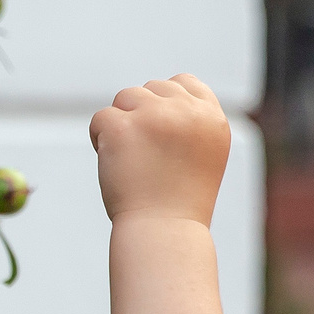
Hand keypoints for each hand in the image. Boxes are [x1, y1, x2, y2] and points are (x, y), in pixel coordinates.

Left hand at [91, 73, 228, 223]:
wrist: (164, 231)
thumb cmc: (179, 200)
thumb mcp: (201, 154)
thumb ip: (188, 121)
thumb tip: (156, 95)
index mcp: (212, 117)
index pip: (184, 82)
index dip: (165, 102)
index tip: (161, 133)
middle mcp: (186, 111)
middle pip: (150, 89)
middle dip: (142, 115)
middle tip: (147, 156)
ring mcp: (154, 115)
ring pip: (125, 98)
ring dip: (121, 124)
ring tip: (132, 160)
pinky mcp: (122, 126)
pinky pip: (101, 119)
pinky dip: (100, 140)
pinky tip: (114, 164)